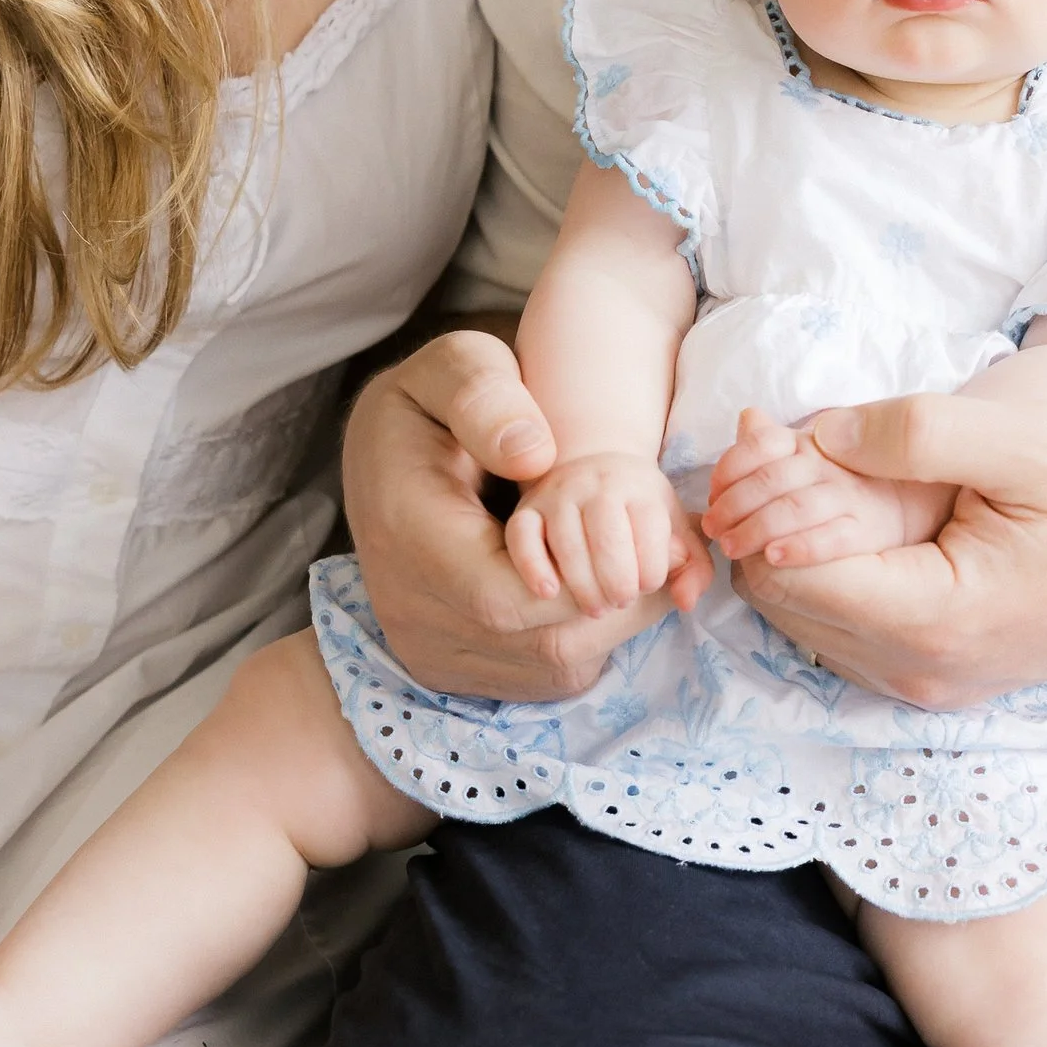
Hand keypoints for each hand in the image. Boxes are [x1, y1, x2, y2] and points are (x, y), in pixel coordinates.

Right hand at [341, 331, 657, 698]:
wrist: (388, 457)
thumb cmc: (432, 405)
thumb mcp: (453, 367)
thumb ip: (486, 396)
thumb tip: (535, 455)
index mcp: (407, 539)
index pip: (506, 600)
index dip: (586, 579)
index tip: (627, 531)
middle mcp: (412, 614)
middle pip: (542, 646)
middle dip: (618, 600)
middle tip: (658, 552)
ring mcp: (432, 653)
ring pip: (551, 670)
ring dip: (611, 625)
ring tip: (633, 565)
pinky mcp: (454, 672)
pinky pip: (542, 679)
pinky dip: (590, 641)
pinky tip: (598, 588)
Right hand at [507, 449, 710, 617]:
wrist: (592, 467)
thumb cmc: (638, 511)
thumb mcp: (675, 529)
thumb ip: (693, 567)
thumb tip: (686, 601)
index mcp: (639, 486)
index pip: (649, 530)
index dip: (652, 570)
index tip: (649, 586)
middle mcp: (596, 484)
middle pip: (608, 539)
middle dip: (618, 582)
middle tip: (621, 601)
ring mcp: (557, 495)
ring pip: (566, 544)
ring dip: (583, 586)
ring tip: (596, 607)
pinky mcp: (526, 509)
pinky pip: (522, 538)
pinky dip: (532, 567)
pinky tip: (548, 593)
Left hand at [732, 389, 1046, 709]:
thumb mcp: (1024, 439)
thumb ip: (914, 433)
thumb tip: (815, 432)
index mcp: (935, 621)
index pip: (790, 572)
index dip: (759, 496)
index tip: (757, 428)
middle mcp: (921, 673)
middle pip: (782, 601)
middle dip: (762, 518)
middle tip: (765, 436)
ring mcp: (930, 683)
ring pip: (803, 618)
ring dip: (788, 543)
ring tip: (801, 461)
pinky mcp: (939, 673)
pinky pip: (843, 627)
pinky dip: (824, 567)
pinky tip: (842, 506)